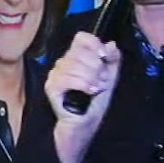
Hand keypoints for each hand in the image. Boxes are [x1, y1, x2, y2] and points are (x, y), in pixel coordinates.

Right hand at [45, 31, 121, 162]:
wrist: (85, 124)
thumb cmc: (95, 102)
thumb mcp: (110, 78)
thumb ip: (112, 60)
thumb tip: (111, 44)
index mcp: (76, 57)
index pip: (82, 38)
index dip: (94, 45)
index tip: (103, 57)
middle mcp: (63, 63)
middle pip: (80, 51)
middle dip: (96, 67)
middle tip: (102, 81)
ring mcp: (55, 74)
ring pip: (74, 64)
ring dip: (91, 77)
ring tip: (96, 89)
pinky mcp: (51, 87)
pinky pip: (67, 78)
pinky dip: (82, 84)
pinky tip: (89, 91)